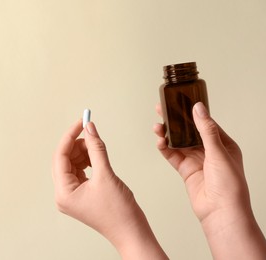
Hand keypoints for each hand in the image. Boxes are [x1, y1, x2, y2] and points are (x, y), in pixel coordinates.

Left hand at [52, 119, 167, 259]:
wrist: (131, 231)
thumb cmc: (119, 212)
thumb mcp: (106, 174)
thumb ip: (96, 148)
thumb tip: (89, 128)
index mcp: (63, 192)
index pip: (60, 157)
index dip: (70, 136)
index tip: (81, 122)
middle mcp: (64, 194)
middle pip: (64, 160)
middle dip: (77, 144)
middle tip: (91, 132)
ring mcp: (72, 195)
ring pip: (72, 164)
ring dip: (83, 152)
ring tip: (96, 146)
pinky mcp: (82, 194)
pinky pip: (80, 171)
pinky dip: (87, 161)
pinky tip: (97, 157)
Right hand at [154, 102, 265, 258]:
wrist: (220, 211)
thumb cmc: (229, 185)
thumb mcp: (219, 152)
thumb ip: (206, 130)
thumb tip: (198, 108)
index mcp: (222, 143)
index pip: (204, 122)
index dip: (190, 112)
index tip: (178, 102)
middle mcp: (209, 151)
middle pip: (188, 131)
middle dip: (174, 120)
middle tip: (161, 109)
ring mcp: (196, 160)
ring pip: (178, 142)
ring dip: (167, 134)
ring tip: (157, 127)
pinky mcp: (185, 170)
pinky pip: (172, 155)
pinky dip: (165, 148)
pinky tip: (160, 142)